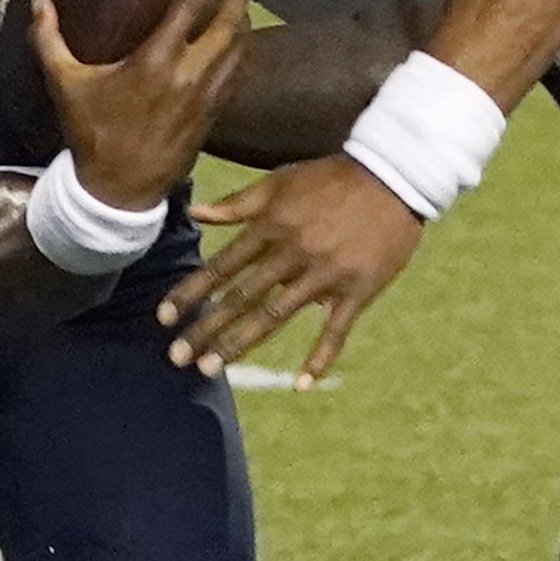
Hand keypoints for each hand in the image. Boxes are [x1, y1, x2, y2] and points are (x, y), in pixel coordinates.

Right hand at [32, 0, 250, 210]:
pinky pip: (237, 72)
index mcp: (156, 60)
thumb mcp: (65, 85)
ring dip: (240, 20)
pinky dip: (237, 50)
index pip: (191, 2)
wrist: (119, 191)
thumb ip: (49, 38)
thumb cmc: (92, 134)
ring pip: (241, 46)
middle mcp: (190, 73)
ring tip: (231, 4)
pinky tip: (228, 44)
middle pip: (231, 20)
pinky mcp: (214, 115)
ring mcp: (208, 96)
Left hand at [160, 154, 423, 384]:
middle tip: (176, 358)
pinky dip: (320, 358)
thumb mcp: (280, 182)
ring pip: (275, 315)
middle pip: (241, 297)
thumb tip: (193, 213)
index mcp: (271, 227)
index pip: (221, 266)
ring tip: (211, 369)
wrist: (396, 175)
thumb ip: (236, 204)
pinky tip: (300, 385)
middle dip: (205, 328)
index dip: (190, 293)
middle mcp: (292, 252)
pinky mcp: (357, 289)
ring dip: (240, 344)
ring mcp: (324, 274)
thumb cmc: (331, 178)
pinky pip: (335, 330)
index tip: (163, 319)